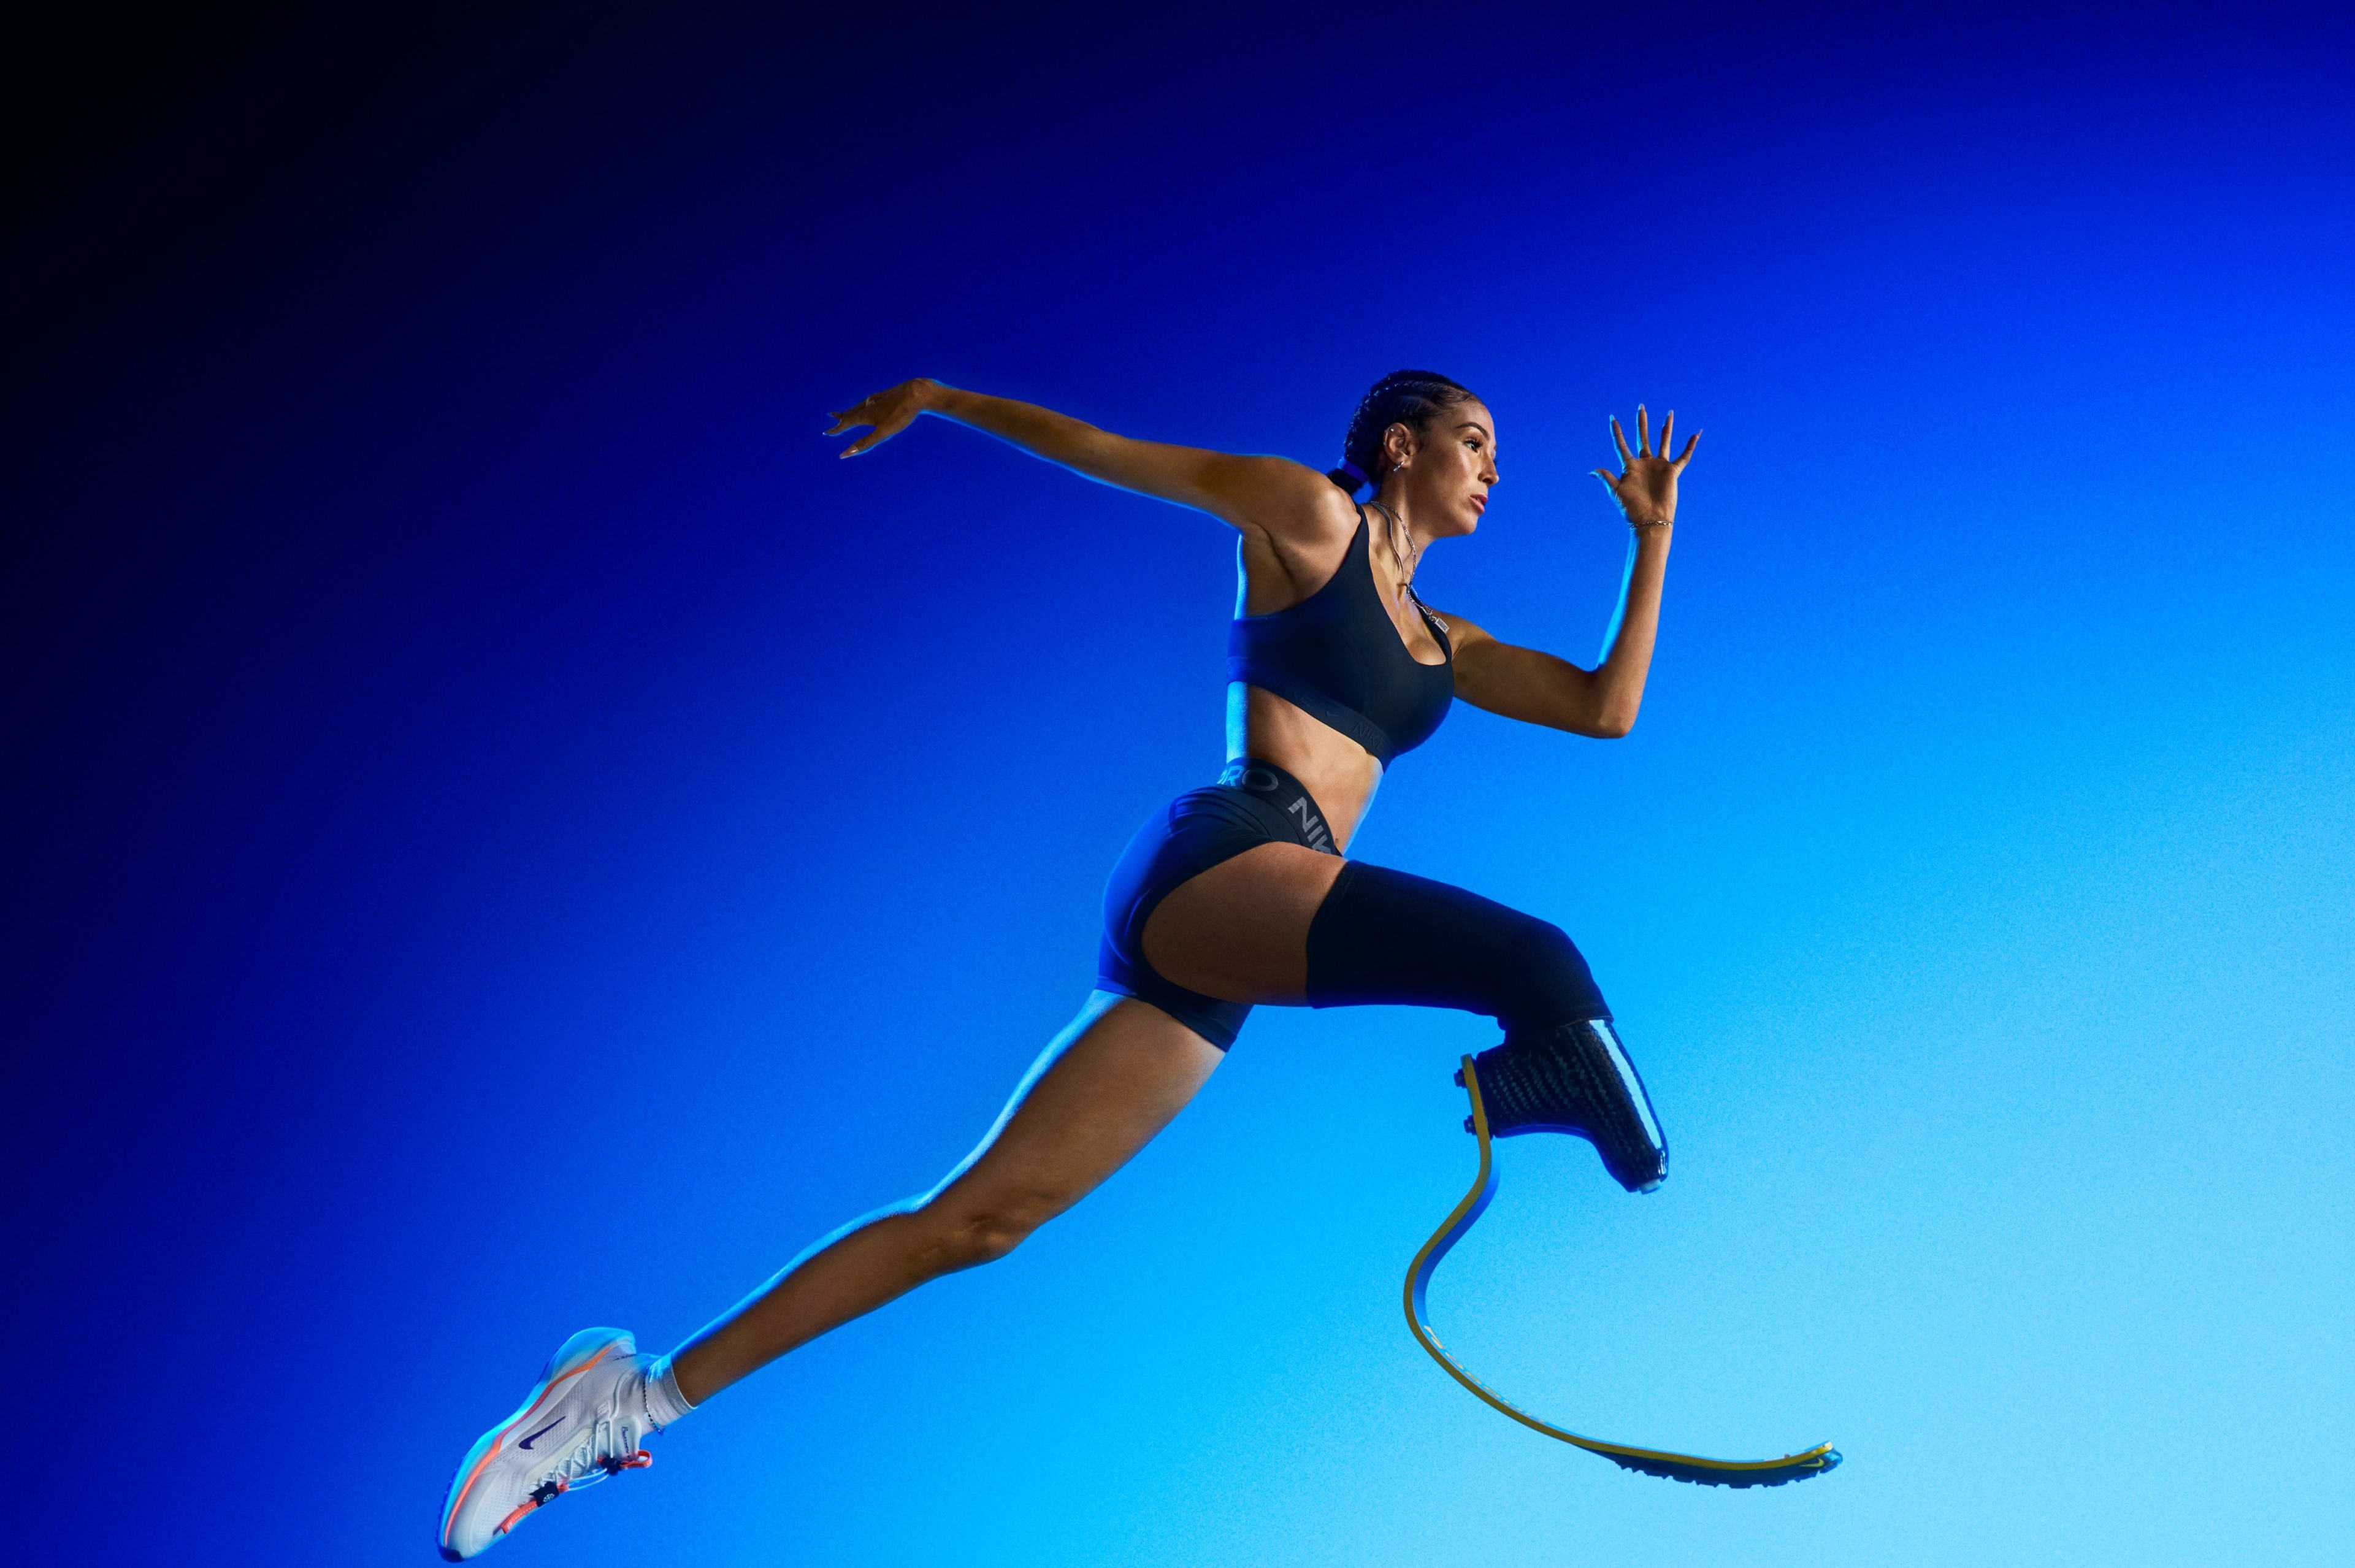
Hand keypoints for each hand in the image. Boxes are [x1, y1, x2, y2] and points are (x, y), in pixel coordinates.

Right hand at [824, 377, 941, 456]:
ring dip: (852, 409)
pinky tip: (872, 403)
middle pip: (851, 411)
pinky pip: (872, 400)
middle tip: (831, 416)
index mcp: (866, 414)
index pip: (846, 423)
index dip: (837, 429)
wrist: (917, 393)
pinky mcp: (888, 394)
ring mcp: (878, 398)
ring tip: (849, 411)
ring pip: (861, 405)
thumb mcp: (883, 433)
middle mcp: (869, 404)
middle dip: (841, 416)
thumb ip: (865, 444)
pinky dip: (866, 404)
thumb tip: (844, 454)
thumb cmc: (901, 414)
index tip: (827, 432)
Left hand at [1591, 404, 1697, 524]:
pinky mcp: (1672, 471)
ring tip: (1669, 413)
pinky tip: (1696, 434)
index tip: (1612, 418)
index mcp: (1630, 467)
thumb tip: (1591, 471)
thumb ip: (1606, 477)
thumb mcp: (1616, 491)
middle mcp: (1645, 464)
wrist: (1650, 520)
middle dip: (1641, 422)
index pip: (1621, 445)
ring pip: (1663, 441)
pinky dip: (1690, 446)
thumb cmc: (1631, 508)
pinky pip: (1684, 456)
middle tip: (1640, 406)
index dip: (1616, 432)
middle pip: (1643, 437)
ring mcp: (1659, 466)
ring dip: (1665, 428)